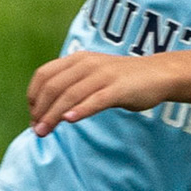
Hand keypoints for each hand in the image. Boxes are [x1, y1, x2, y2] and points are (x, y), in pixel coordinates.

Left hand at [27, 49, 167, 135]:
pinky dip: (81, 110)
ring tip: (44, 131)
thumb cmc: (122, 79)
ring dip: (53, 115)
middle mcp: (87, 64)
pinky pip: (96, 100)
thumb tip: (46, 109)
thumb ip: (71, 85)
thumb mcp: (92, 75)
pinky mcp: (119, 89)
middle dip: (40, 110)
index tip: (32, 116)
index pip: (44, 75)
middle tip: (36, 130)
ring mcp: (103, 75)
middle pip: (54, 87)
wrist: (158, 74)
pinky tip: (69, 120)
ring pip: (70, 95)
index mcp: (77, 59)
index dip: (33, 96)